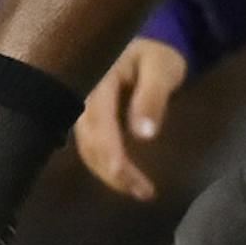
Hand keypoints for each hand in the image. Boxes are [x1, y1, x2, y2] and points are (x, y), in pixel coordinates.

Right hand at [76, 36, 188, 201]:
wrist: (146, 52)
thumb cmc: (157, 57)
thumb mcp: (162, 68)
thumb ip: (153, 96)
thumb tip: (143, 135)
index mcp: (98, 80)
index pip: (98, 119)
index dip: (107, 148)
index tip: (120, 171)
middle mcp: (83, 98)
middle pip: (91, 140)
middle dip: (113, 170)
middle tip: (143, 191)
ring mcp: (84, 113)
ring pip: (89, 150)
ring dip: (111, 175)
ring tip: (142, 192)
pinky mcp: (90, 125)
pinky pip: (94, 149)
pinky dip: (108, 168)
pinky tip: (128, 180)